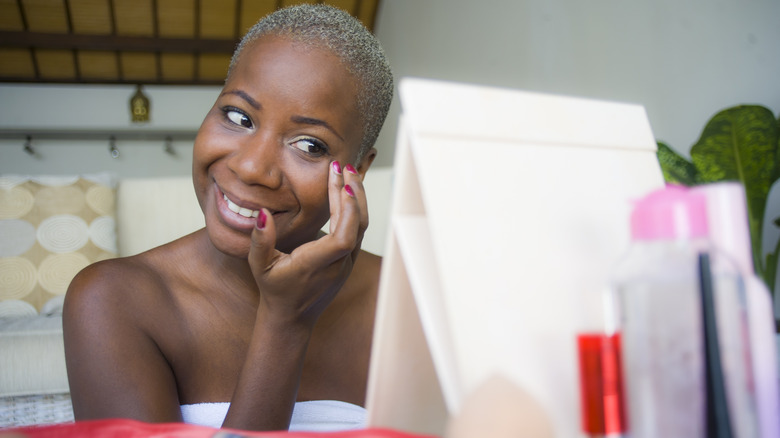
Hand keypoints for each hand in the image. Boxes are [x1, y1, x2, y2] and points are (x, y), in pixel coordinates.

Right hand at [247, 161, 367, 328]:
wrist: (292, 317)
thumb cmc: (274, 290)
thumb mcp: (259, 266)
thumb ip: (260, 241)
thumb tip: (262, 214)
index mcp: (317, 265)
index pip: (342, 239)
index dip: (347, 213)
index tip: (343, 186)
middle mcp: (337, 264)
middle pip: (357, 226)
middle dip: (353, 194)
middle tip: (343, 167)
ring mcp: (347, 263)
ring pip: (361, 227)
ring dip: (357, 198)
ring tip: (348, 173)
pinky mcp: (349, 259)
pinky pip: (358, 230)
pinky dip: (355, 209)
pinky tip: (349, 191)